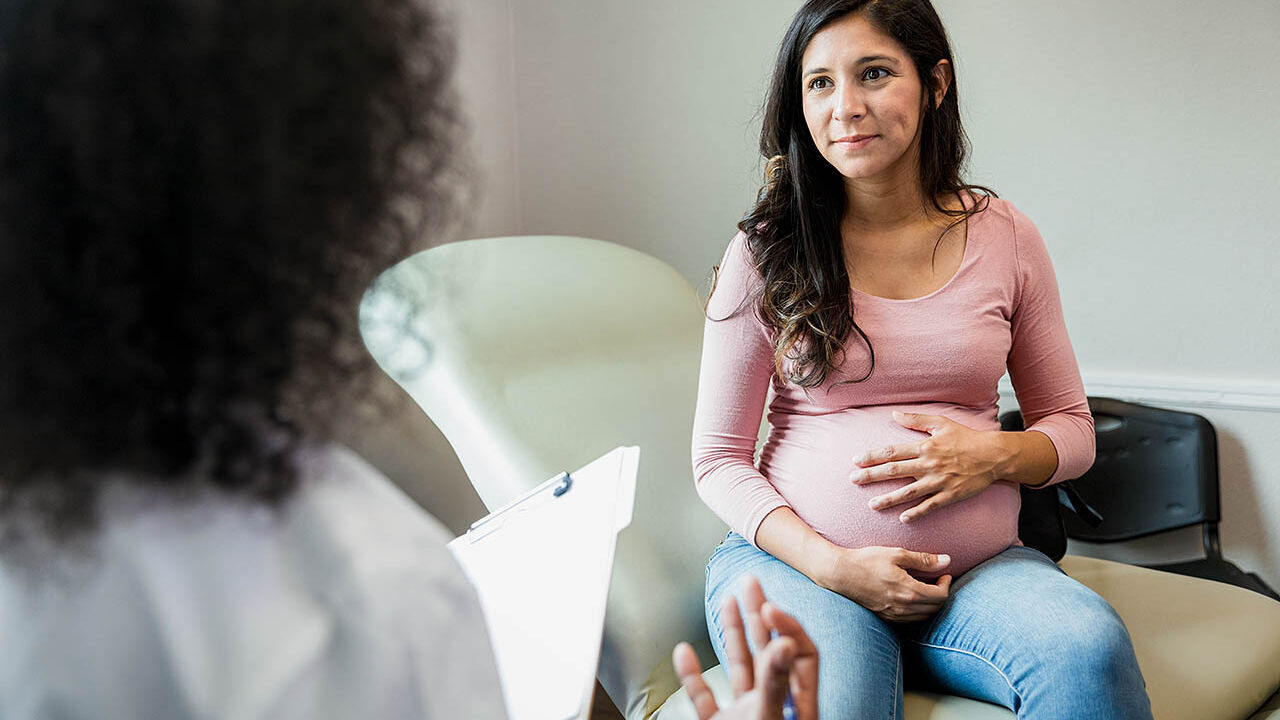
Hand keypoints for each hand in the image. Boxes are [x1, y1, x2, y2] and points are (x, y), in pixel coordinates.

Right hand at [673, 576, 818, 719]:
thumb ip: (775, 682)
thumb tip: (785, 642)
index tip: (768, 606)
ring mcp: (745, 715)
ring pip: (740, 666)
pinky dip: (692, 674)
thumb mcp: (770, 716)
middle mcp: (772, 704)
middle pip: (769, 649)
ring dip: (732, 632)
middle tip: (751, 582)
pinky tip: (684, 652)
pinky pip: (704, 696)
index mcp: (795, 702)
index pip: (801, 653)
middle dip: (758, 612)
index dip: (786, 626)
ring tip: (728, 600)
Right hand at [817, 546, 951, 622]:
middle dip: (941, 594)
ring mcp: (894, 615)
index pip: (940, 596)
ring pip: (924, 616)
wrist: (841, 574)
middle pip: (935, 608)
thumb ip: (923, 559)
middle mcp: (903, 607)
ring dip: (930, 604)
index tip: (944, 574)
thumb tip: (947, 560)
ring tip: (927, 587)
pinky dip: (918, 610)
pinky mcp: (885, 617)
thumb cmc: (867, 560)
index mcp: (909, 591)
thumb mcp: (896, 554)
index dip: (946, 584)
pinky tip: (912, 597)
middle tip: (938, 580)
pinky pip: (910, 619)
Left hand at [849, 411, 1005, 522]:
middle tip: (853, 480)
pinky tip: (902, 519)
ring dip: (889, 499)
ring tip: (872, 505)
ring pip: (908, 492)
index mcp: (924, 447)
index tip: (856, 460)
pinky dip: (916, 513)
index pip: (892, 452)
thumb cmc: (966, 438)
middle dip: (871, 476)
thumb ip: (916, 419)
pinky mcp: (950, 495)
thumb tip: (894, 414)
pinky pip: (930, 506)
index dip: (872, 456)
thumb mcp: (941, 423)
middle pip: (894, 471)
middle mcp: (928, 464)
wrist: (993, 455)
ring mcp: (939, 481)